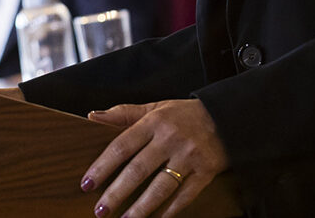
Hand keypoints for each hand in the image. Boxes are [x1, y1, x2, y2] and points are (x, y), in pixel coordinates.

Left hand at [79, 99, 228, 217]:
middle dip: (117, 192)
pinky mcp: (206, 172)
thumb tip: (92, 117)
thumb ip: (124, 113)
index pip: (122, 145)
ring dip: (142, 207)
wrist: (227, 117)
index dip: (103, 166)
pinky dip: (171, 210)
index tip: (87, 183)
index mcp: (154, 122)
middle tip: (100, 211)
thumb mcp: (155, 108)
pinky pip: (186, 195)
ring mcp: (189, 157)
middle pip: (138, 169)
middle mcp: (170, 139)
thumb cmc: (184, 115)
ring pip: (161, 186)